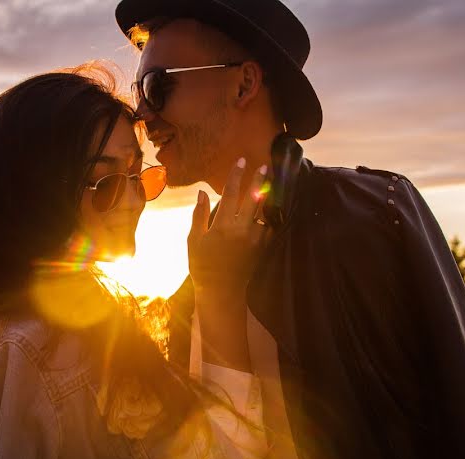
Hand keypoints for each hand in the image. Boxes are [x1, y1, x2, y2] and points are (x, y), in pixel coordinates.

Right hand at [188, 158, 272, 298]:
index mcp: (222, 225)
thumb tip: (202, 192)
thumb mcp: (194, 240)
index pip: (230, 193)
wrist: (221, 291)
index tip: (240, 161)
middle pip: (253, 198)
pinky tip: (270, 209)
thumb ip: (199, 214)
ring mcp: (254, 239)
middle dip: (258, 180)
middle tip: (265, 166)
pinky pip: (269, 226)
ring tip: (271, 184)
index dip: (236, 175)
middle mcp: (241, 229)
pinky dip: (269, 216)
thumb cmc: (202, 265)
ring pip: (264, 211)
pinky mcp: (262, 247)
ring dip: (267, 196)